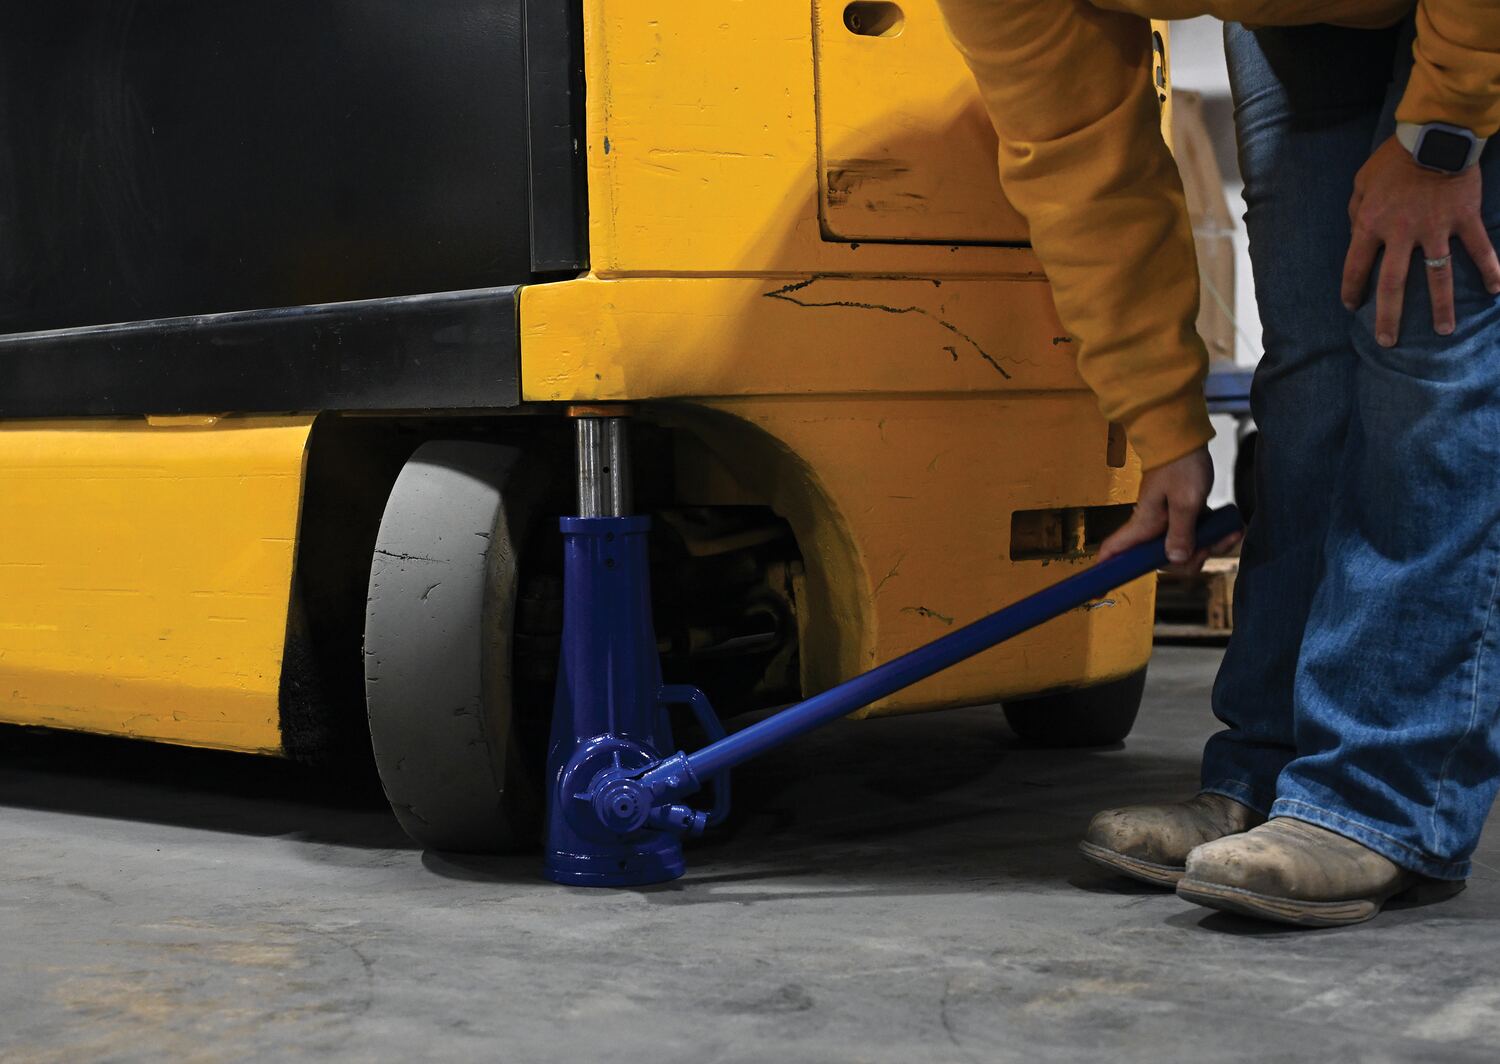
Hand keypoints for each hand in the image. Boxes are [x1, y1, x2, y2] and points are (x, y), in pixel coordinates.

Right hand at [1099, 447, 1237, 574]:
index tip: (1100, 593)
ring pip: (1184, 549)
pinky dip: (1213, 534)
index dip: (1105, 573)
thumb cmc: (1181, 465)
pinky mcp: (1180, 516)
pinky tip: (1229, 527)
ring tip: (1230, 531)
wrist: (1183, 437)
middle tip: (1213, 541)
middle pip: (1163, 561)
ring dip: (1210, 544)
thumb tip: (1175, 560)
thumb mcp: (1186, 500)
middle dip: (1193, 558)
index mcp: (1143, 524)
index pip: (1114, 552)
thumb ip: (1181, 532)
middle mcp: (1151, 527)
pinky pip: (1194, 535)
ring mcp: (1166, 522)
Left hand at [1341, 136, 1499, 344]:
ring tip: (1444, 331)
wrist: (1435, 136)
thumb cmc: (1393, 158)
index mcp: (1371, 224)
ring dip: (1441, 306)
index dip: (1351, 289)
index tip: (1352, 306)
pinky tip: (1498, 289)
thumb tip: (1356, 231)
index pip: (1354, 266)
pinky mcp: (1464, 220)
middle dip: (1389, 317)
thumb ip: (1356, 210)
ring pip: (1438, 276)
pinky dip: (1491, 269)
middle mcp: (1402, 233)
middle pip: (1393, 284)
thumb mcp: (1362, 182)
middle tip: (1387, 342)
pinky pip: (1479, 249)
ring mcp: (1436, 229)